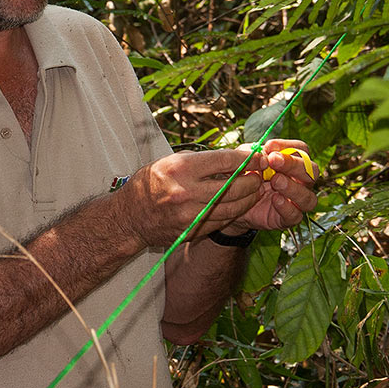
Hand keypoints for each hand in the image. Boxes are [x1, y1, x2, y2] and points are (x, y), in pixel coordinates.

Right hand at [115, 148, 266, 250]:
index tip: (259, 157)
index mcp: (180, 169)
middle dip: (252, 180)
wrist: (130, 216)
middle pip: (233, 186)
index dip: (247, 159)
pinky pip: (221, 221)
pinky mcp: (192, 231)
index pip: (224, 161)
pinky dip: (233, 212)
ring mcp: (189, 214)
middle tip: (259, 175)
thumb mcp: (171, 162)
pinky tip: (238, 204)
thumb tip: (235, 156)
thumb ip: (202, 160)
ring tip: (253, 190)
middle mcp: (185, 192)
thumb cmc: (151, 183)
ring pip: (231, 207)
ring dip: (248, 198)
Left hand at [223, 139, 320, 231]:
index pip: (302, 150)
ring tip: (275, 181)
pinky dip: (286, 207)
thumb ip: (256, 153)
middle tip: (274, 161)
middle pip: (312, 171)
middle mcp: (300, 181)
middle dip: (293, 164)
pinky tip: (275, 199)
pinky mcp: (287, 218)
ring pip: (308, 196)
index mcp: (293, 162)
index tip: (269, 146)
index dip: (288, 147)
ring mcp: (296, 201)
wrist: (233, 202)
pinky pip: (295, 215)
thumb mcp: (247, 159)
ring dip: (293, 187)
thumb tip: (266, 152)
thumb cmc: (246, 175)